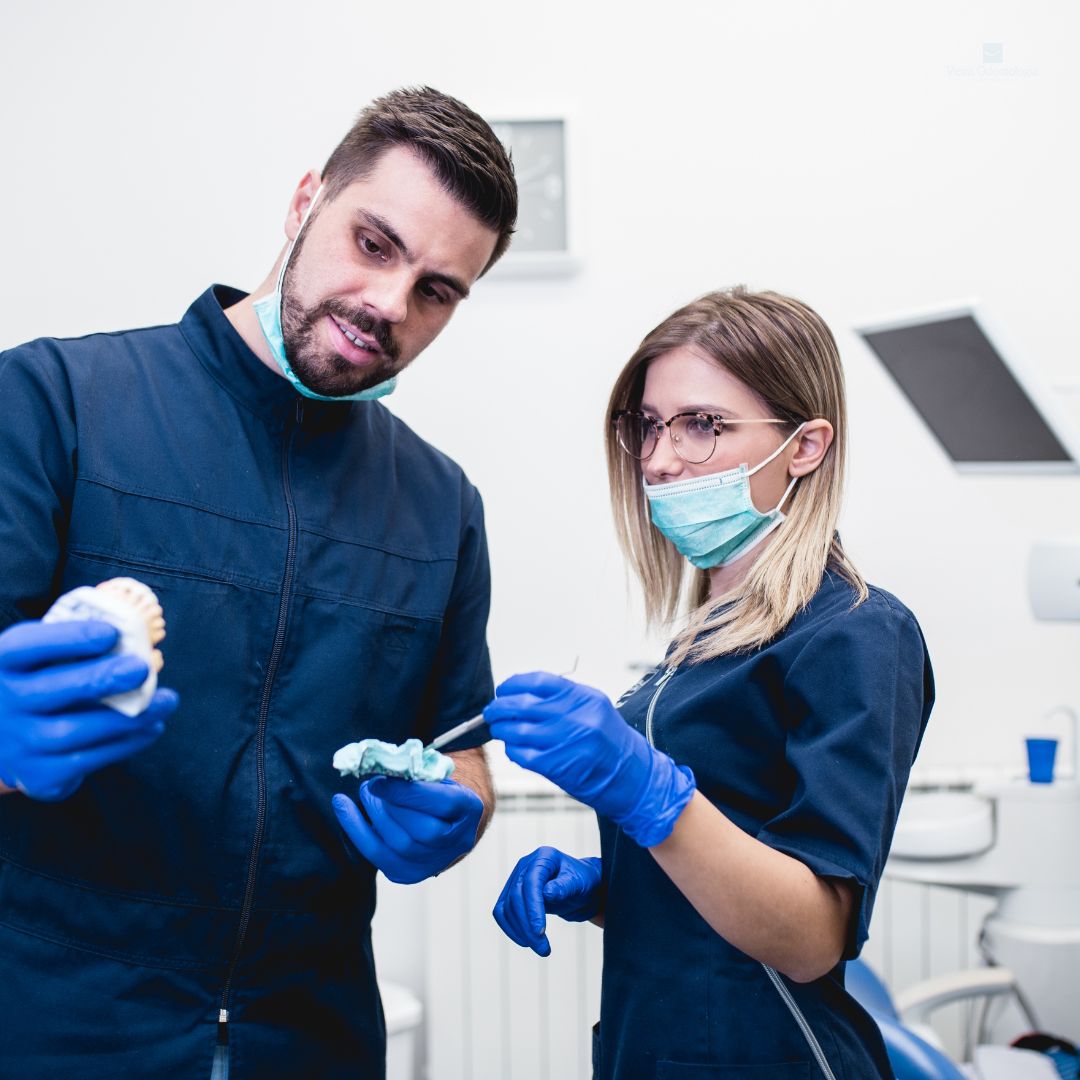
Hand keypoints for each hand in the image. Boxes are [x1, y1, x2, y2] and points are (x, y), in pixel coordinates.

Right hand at [0, 619, 177, 800]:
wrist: (6, 739)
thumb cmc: (40, 681)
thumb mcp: (43, 655)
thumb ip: (76, 645)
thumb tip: (134, 638)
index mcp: (2, 662)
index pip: (26, 647)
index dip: (68, 639)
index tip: (110, 633)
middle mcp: (2, 704)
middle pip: (49, 693)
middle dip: (99, 680)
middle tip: (141, 668)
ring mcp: (16, 744)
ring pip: (71, 733)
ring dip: (125, 718)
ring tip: (166, 701)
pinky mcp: (37, 776)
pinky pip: (84, 762)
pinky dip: (124, 744)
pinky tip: (151, 727)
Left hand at [332, 776, 483, 884]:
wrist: (447, 817)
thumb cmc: (439, 788)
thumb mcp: (437, 773)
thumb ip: (416, 771)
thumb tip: (382, 765)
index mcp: (470, 809)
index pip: (441, 804)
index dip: (407, 793)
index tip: (379, 780)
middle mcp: (457, 842)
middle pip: (421, 831)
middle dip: (389, 806)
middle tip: (370, 785)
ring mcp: (435, 862)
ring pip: (400, 846)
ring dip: (374, 817)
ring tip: (365, 793)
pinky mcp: (410, 873)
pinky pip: (379, 857)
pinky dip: (358, 832)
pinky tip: (345, 810)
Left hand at [484, 672, 695, 847]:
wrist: (631, 775)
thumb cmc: (609, 740)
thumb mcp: (593, 707)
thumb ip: (562, 697)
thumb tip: (522, 693)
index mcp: (582, 698)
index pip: (537, 682)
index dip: (513, 684)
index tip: (504, 690)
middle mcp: (574, 717)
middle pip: (521, 705)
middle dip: (499, 708)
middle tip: (492, 712)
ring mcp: (565, 742)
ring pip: (516, 730)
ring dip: (502, 730)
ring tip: (500, 730)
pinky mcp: (557, 766)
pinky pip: (521, 754)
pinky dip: (512, 750)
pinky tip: (515, 749)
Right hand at [493, 846, 601, 956]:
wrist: (580, 888)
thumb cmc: (584, 881)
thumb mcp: (580, 883)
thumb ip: (565, 886)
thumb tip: (547, 893)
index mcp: (543, 857)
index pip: (531, 882)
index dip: (533, 908)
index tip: (540, 932)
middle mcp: (526, 866)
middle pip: (516, 896)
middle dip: (527, 925)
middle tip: (543, 949)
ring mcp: (517, 879)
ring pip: (507, 907)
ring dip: (520, 931)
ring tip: (541, 948)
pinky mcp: (512, 895)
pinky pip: (503, 912)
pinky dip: (511, 929)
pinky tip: (525, 942)